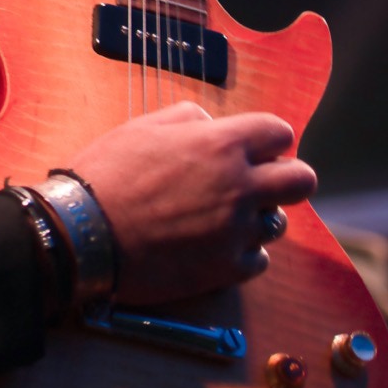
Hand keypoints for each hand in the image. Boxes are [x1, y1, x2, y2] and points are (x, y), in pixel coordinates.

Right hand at [69, 101, 316, 305]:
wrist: (85, 230)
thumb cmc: (108, 173)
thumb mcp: (141, 127)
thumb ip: (187, 119)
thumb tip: (212, 125)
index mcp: (219, 145)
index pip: (279, 133)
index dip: (270, 138)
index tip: (256, 147)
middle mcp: (238, 186)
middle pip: (302, 180)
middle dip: (286, 177)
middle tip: (257, 181)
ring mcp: (236, 230)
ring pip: (279, 222)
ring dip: (257, 215)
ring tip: (223, 214)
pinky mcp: (227, 268)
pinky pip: (259, 259)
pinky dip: (241, 250)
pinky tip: (212, 243)